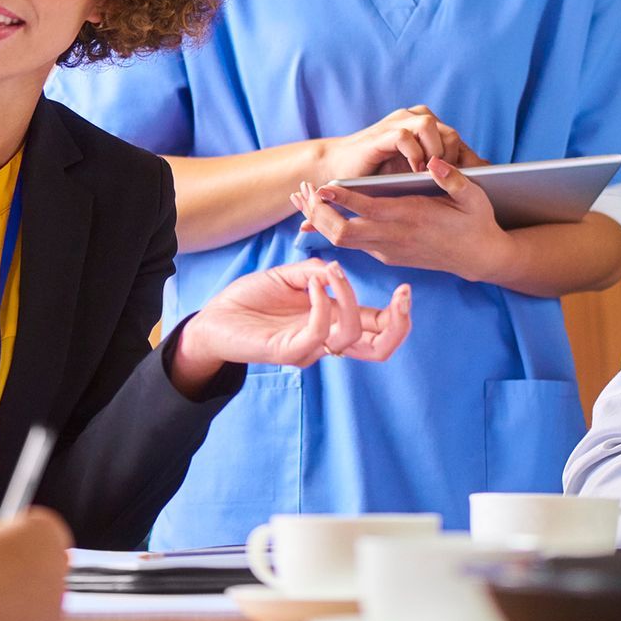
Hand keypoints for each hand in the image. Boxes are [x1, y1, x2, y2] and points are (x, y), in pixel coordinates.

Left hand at [172, 258, 412, 384]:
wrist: (213, 319)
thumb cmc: (250, 300)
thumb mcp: (288, 277)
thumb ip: (316, 272)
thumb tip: (337, 269)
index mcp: (331, 323)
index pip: (377, 328)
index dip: (399, 315)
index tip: (406, 289)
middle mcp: (325, 340)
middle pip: (378, 349)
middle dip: (399, 325)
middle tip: (403, 297)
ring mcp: (308, 348)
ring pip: (351, 339)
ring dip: (351, 299)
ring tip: (333, 273)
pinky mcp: (288, 351)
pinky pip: (318, 332)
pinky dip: (323, 303)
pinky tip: (313, 284)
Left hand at [292, 156, 514, 279]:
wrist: (479, 258)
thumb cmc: (476, 222)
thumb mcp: (473, 197)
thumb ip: (453, 179)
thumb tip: (435, 161)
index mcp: (411, 218)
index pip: (367, 210)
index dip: (342, 200)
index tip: (321, 187)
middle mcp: (394, 238)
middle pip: (342, 234)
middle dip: (318, 215)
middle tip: (301, 193)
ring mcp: (388, 250)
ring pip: (342, 242)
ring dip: (320, 222)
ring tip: (303, 200)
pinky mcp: (386, 255)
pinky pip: (352, 244)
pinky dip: (333, 230)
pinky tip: (323, 213)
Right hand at [320, 105, 485, 178]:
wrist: (339, 168)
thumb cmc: (379, 176)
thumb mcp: (415, 174)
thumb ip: (440, 174)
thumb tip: (477, 185)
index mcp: (427, 129)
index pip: (458, 141)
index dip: (468, 163)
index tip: (473, 186)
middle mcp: (415, 120)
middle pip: (450, 133)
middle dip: (453, 159)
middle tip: (449, 182)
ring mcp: (398, 122)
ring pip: (430, 127)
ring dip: (435, 153)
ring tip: (431, 176)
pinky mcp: (383, 132)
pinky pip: (405, 135)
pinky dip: (414, 154)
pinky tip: (415, 172)